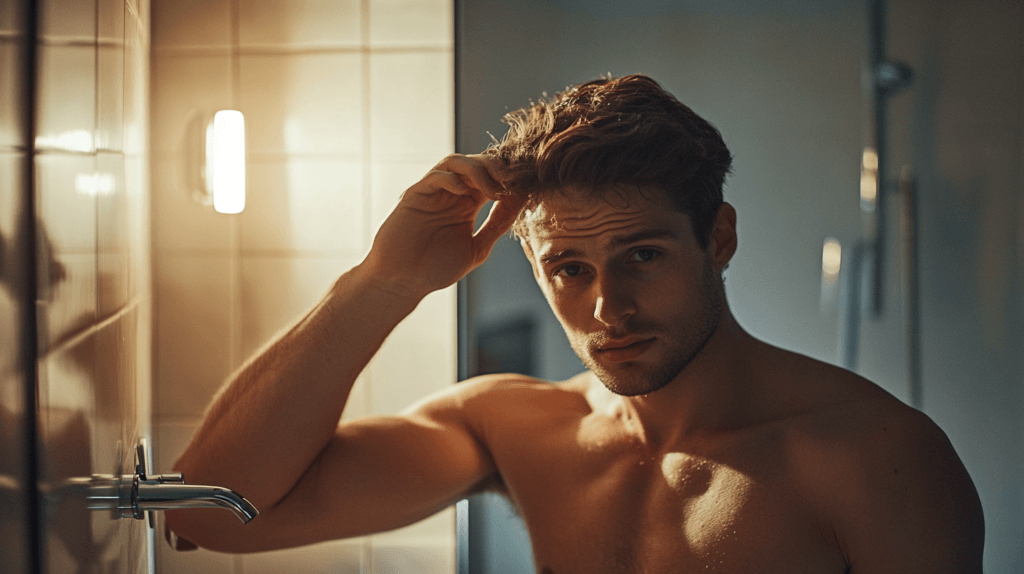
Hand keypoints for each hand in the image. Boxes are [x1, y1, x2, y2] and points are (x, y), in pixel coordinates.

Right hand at [363, 154, 523, 298]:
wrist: (402, 282)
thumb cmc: (436, 269)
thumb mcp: (476, 248)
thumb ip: (497, 225)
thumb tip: (521, 201)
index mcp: (468, 204)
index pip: (492, 178)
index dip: (509, 178)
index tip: (527, 186)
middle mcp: (451, 193)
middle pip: (477, 163)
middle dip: (497, 168)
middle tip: (513, 182)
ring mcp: (432, 192)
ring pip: (457, 162)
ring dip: (479, 169)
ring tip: (493, 189)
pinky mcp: (414, 195)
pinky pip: (435, 176)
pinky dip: (452, 178)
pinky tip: (464, 193)